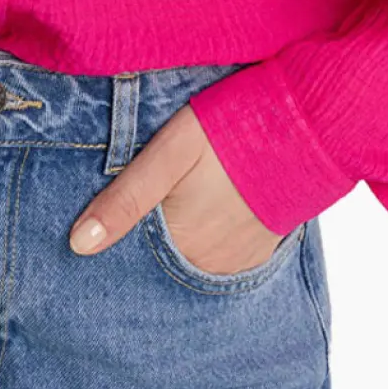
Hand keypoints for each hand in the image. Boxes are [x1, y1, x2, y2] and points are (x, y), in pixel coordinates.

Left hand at [68, 101, 286, 273]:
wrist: (309, 123)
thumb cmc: (231, 129)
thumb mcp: (170, 152)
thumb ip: (125, 199)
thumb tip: (78, 245)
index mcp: (180, 245)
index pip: (129, 263)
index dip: (110, 246)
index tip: (89, 236)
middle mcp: (207, 265)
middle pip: (158, 264)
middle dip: (139, 247)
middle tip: (132, 215)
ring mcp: (236, 263)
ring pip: (187, 263)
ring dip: (173, 247)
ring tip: (169, 212)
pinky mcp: (258, 252)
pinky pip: (217, 261)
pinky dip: (201, 246)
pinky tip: (199, 219)